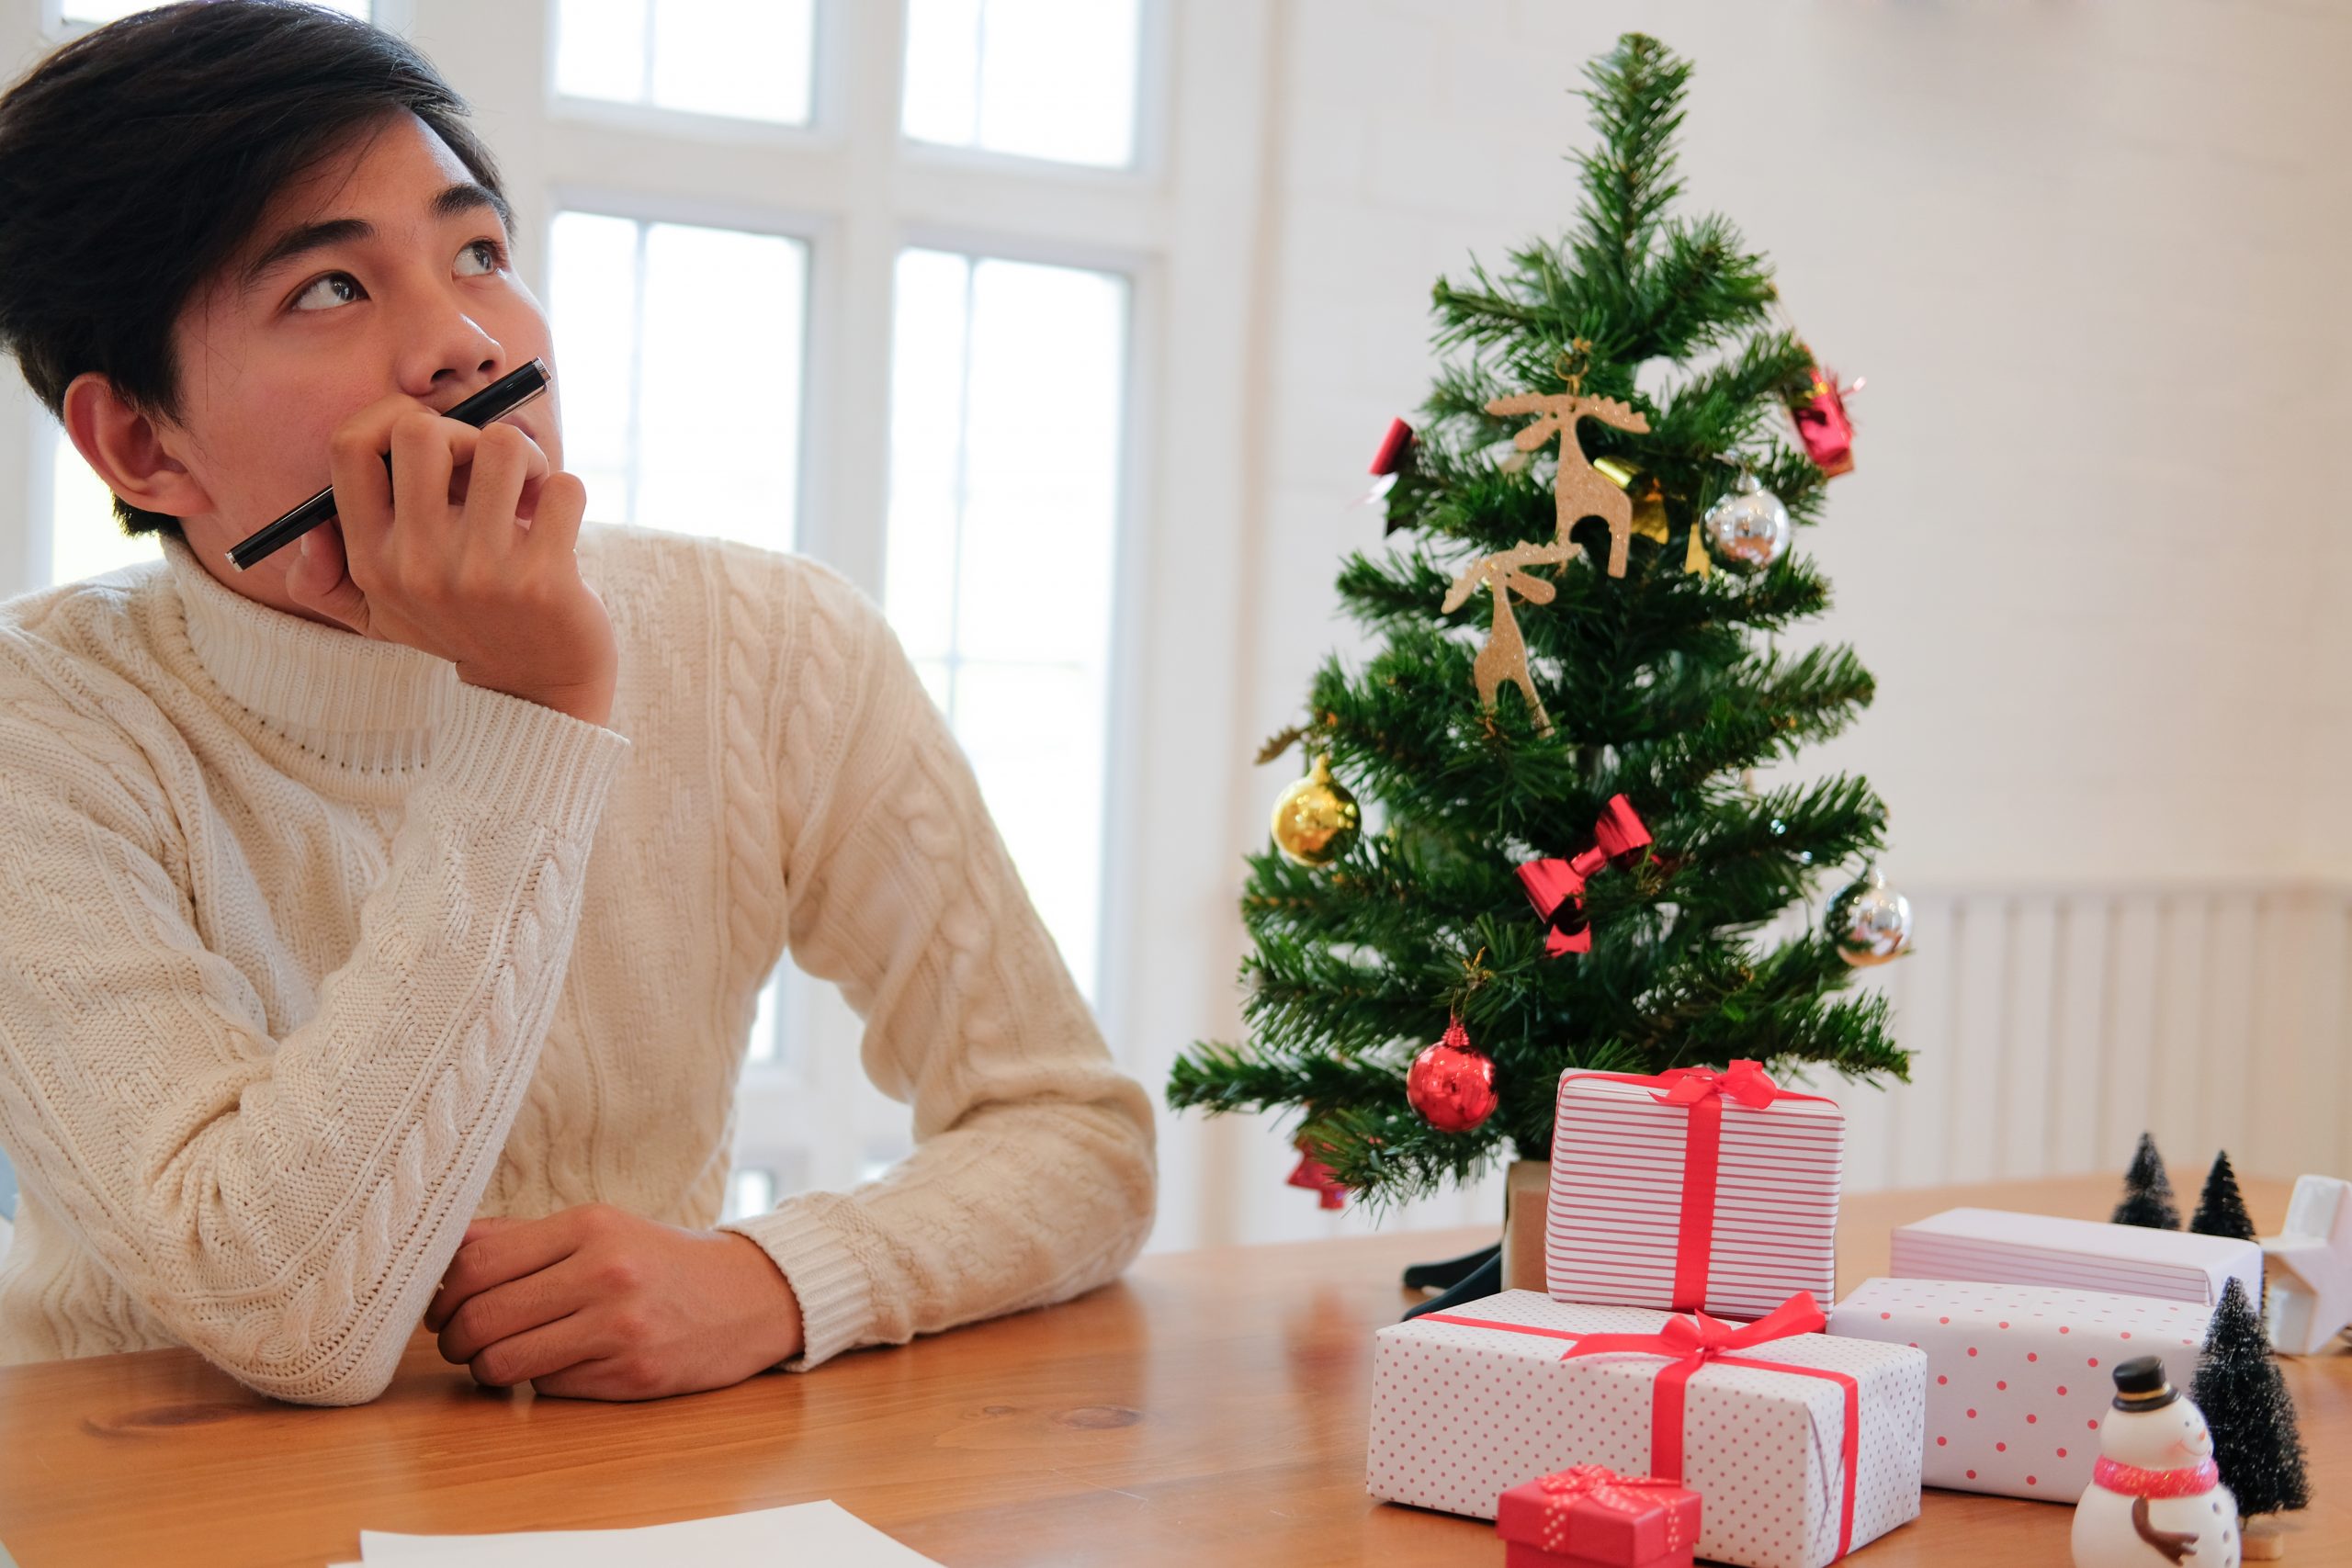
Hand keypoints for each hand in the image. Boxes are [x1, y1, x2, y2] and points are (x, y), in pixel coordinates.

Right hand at [283, 386, 618, 726]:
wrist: (535, 690)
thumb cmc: (460, 629)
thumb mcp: (380, 615)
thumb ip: (325, 582)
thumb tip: (308, 532)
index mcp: (371, 558)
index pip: (349, 446)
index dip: (392, 414)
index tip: (433, 433)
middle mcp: (417, 563)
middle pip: (421, 431)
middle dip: (465, 430)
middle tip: (487, 467)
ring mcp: (481, 572)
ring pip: (503, 446)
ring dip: (525, 457)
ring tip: (528, 492)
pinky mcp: (544, 579)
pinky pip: (565, 488)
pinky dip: (566, 493)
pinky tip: (557, 524)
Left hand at [423, 1203, 803, 1399]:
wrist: (752, 1296)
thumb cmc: (664, 1261)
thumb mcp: (603, 1228)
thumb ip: (525, 1237)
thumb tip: (446, 1251)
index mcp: (591, 1226)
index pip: (477, 1263)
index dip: (444, 1295)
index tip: (444, 1307)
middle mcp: (605, 1272)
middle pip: (481, 1318)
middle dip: (456, 1340)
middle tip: (463, 1342)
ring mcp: (621, 1327)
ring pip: (503, 1363)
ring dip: (488, 1369)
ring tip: (503, 1360)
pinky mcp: (633, 1375)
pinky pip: (548, 1387)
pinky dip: (542, 1381)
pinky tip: (565, 1364)